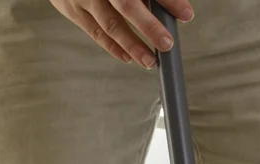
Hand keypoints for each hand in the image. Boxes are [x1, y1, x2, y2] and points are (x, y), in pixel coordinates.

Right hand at [49, 0, 193, 68]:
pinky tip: (128, 57)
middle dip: (149, 27)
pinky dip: (113, 47)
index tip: (186, 14)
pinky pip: (95, 32)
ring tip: (149, 60)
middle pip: (127, 6)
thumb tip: (174, 8)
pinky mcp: (73, 10)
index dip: (169, 2)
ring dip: (131, 45)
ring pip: (111, 25)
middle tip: (166, 44)